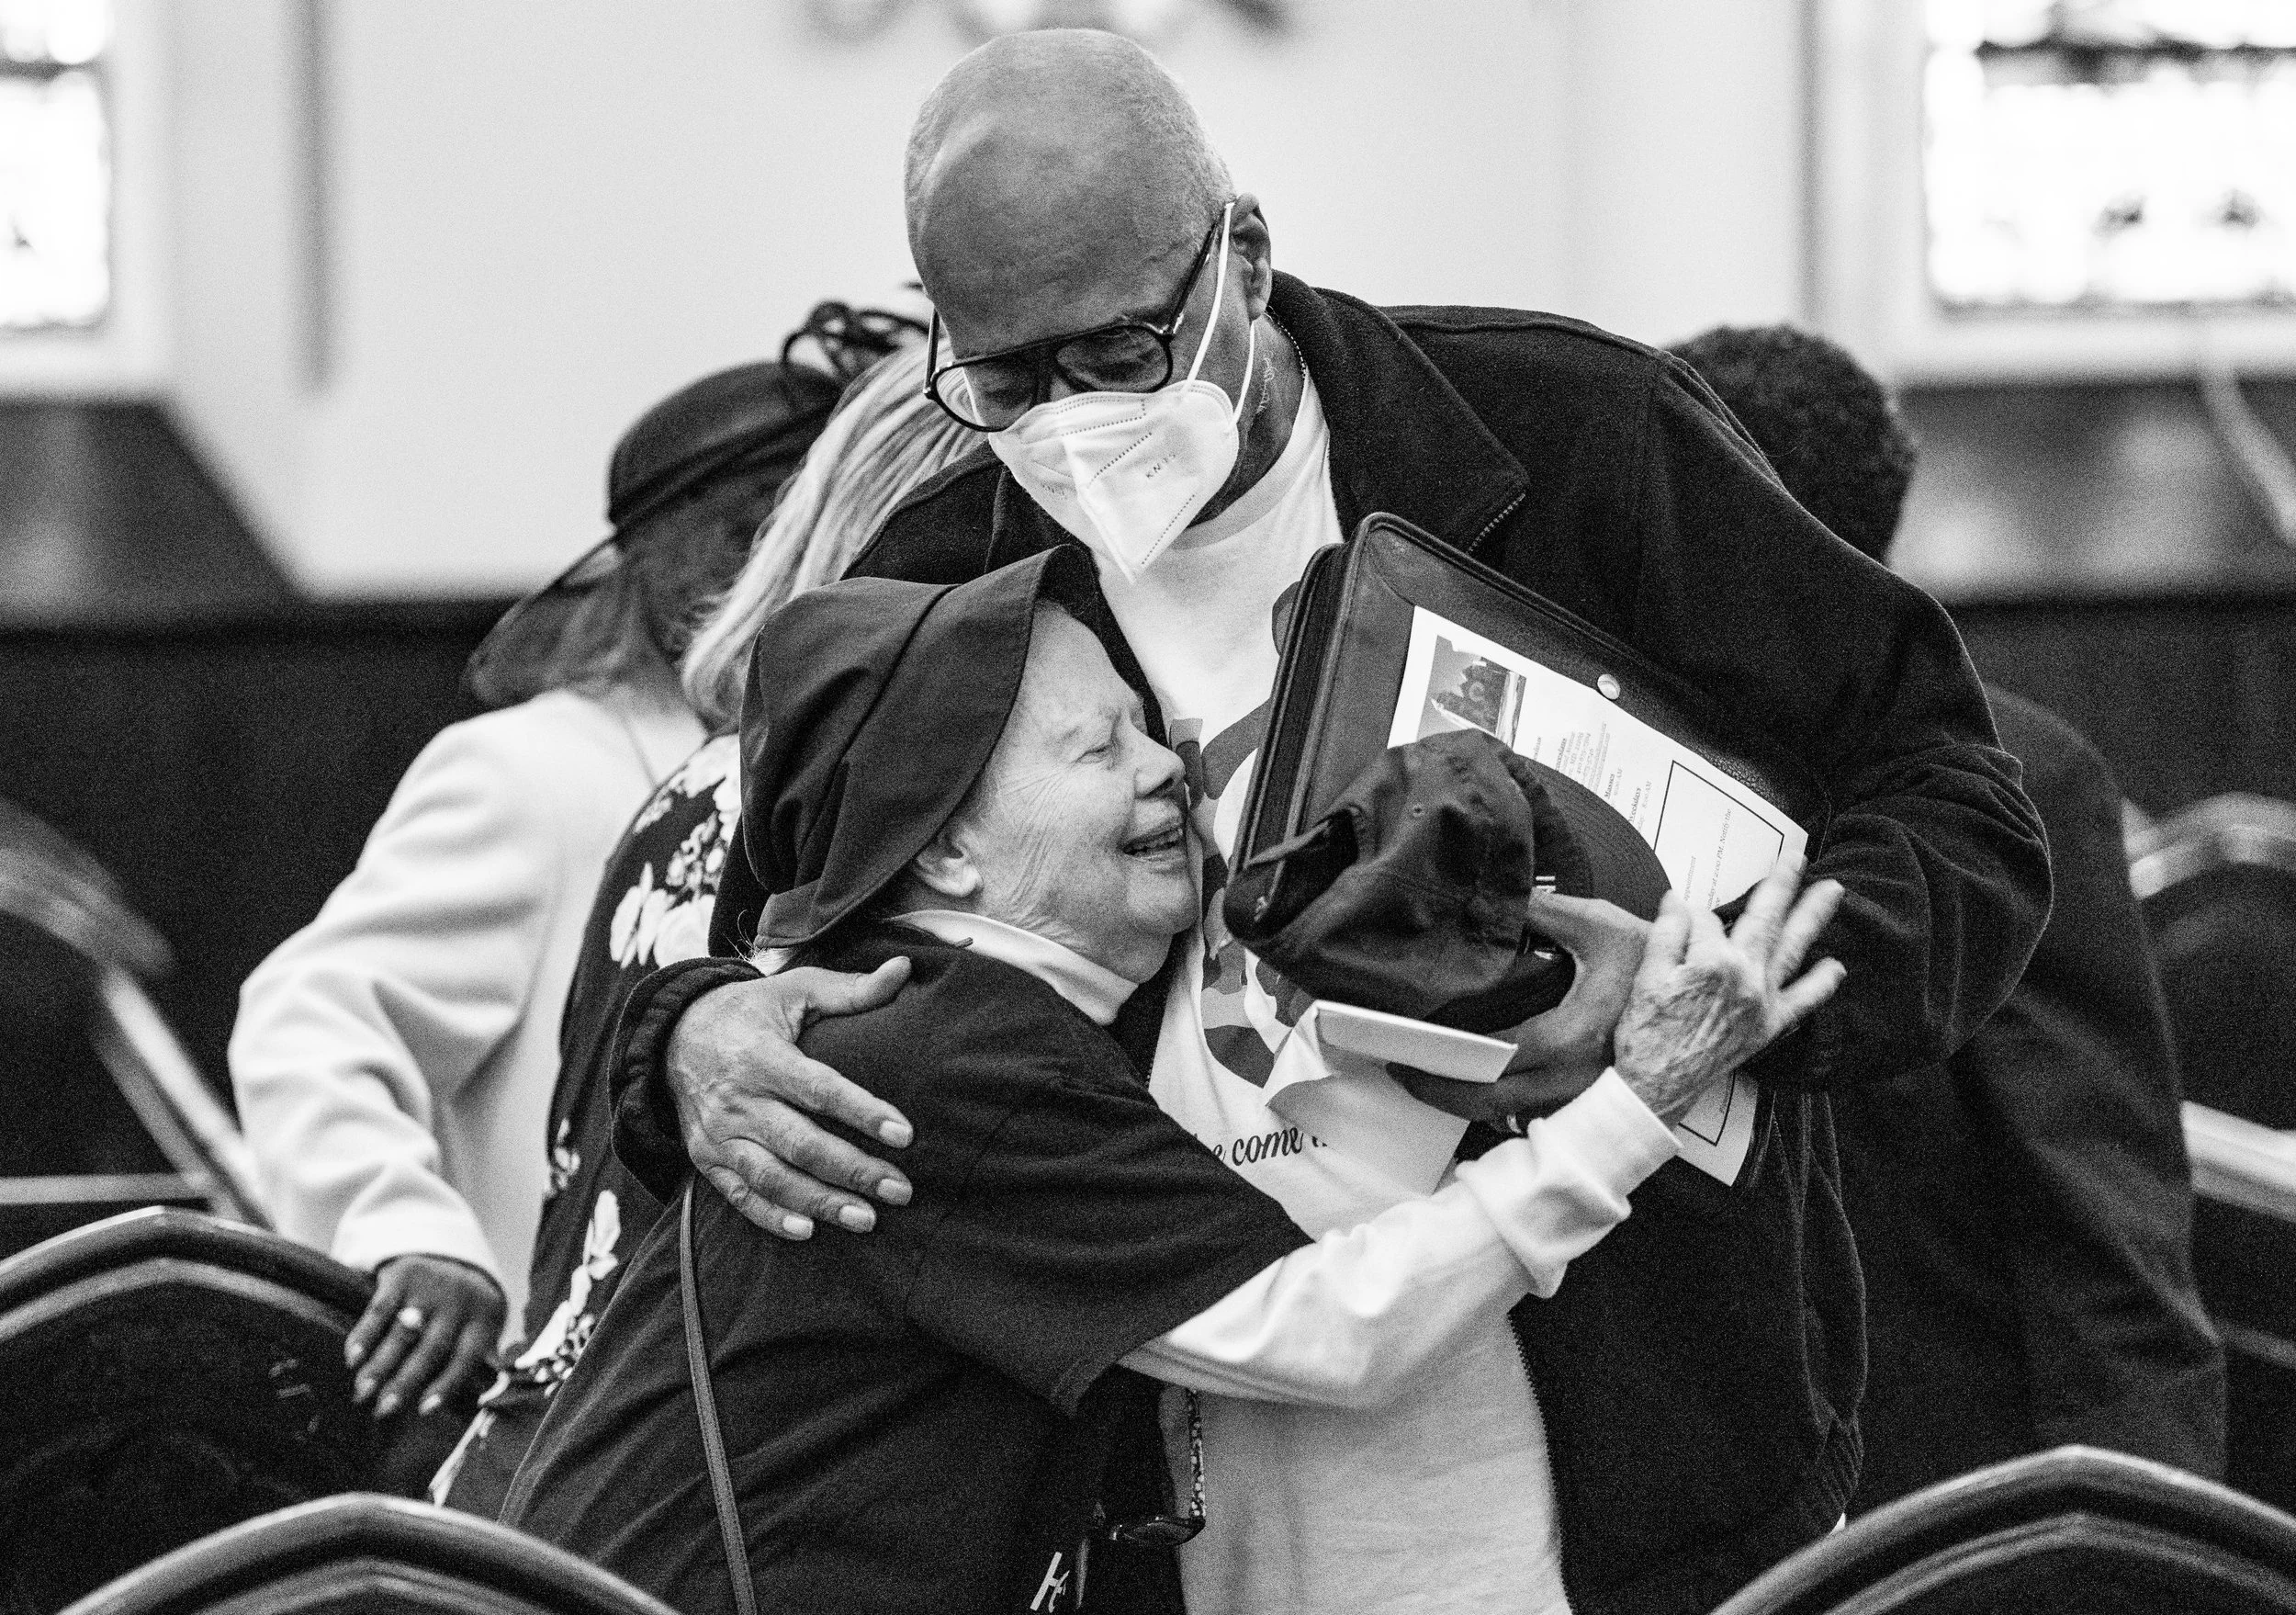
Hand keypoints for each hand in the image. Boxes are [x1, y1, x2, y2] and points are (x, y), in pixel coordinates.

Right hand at [345, 1253, 505, 1418]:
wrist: (451, 1255)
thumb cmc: (466, 1311)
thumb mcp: (483, 1327)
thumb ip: (479, 1362)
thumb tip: (473, 1406)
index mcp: (484, 1319)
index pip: (467, 1357)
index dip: (446, 1384)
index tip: (424, 1410)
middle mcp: (460, 1301)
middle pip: (432, 1348)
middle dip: (405, 1381)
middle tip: (382, 1410)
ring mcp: (431, 1287)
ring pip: (403, 1332)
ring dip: (380, 1365)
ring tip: (362, 1392)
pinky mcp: (403, 1275)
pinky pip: (380, 1310)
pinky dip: (364, 1335)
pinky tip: (352, 1358)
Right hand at [669, 957, 914, 1239]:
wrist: (674, 1035)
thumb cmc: (751, 1012)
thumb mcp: (795, 990)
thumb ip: (851, 989)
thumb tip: (905, 969)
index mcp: (763, 1056)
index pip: (819, 1089)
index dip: (863, 1112)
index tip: (905, 1134)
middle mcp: (738, 1099)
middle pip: (801, 1143)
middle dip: (853, 1171)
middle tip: (901, 1191)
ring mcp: (719, 1134)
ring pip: (772, 1177)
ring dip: (820, 1202)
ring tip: (867, 1219)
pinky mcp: (707, 1158)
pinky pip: (738, 1195)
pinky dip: (771, 1216)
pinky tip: (807, 1231)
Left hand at [1393, 892, 1648, 1124]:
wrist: (1707, 1003)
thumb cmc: (1657, 966)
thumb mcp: (1601, 926)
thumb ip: (1545, 911)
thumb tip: (1493, 900)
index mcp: (1570, 1037)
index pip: (1489, 1060)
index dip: (1443, 1064)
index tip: (1407, 1054)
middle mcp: (1574, 1078)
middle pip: (1489, 1102)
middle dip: (1440, 1094)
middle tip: (1405, 1075)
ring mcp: (1583, 1098)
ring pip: (1510, 1117)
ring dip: (1469, 1104)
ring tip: (1432, 1081)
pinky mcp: (1591, 1103)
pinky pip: (1535, 1117)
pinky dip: (1502, 1108)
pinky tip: (1480, 1088)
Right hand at [1613, 856, 1845, 1123]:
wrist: (1656, 1086)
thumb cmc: (1646, 1032)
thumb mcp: (1646, 975)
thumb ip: (1668, 932)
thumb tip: (1678, 900)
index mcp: (1713, 960)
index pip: (1705, 919)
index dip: (1688, 919)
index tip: (1675, 927)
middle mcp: (1746, 975)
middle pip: (1765, 918)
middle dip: (1781, 884)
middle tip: (1797, 856)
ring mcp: (1762, 1001)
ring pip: (1793, 948)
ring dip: (1813, 916)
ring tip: (1832, 891)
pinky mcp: (1769, 1026)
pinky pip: (1803, 1001)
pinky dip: (1821, 984)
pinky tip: (1836, 967)